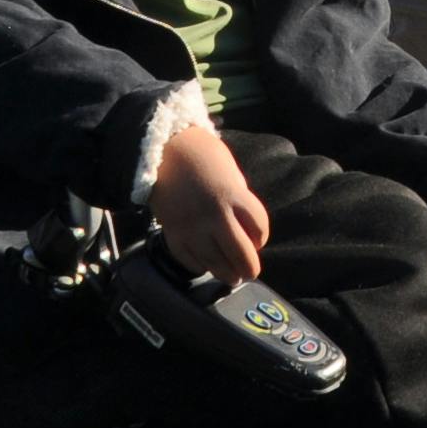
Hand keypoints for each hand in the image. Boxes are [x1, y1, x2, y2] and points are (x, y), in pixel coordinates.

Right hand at [149, 115, 268, 282]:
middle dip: (249, 267)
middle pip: (240, 253)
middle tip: (250, 272)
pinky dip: (200, 266)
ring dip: (227, 273)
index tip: (257, 239)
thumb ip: (239, 202)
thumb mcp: (231, 175)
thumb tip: (246, 232)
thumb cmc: (204, 158)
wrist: (165, 150)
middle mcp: (214, 215)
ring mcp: (192, 227)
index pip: (259, 228)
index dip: (261, 237)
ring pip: (215, 262)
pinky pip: (189, 260)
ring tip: (233, 277)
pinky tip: (206, 265)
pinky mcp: (173, 234)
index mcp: (233, 196)